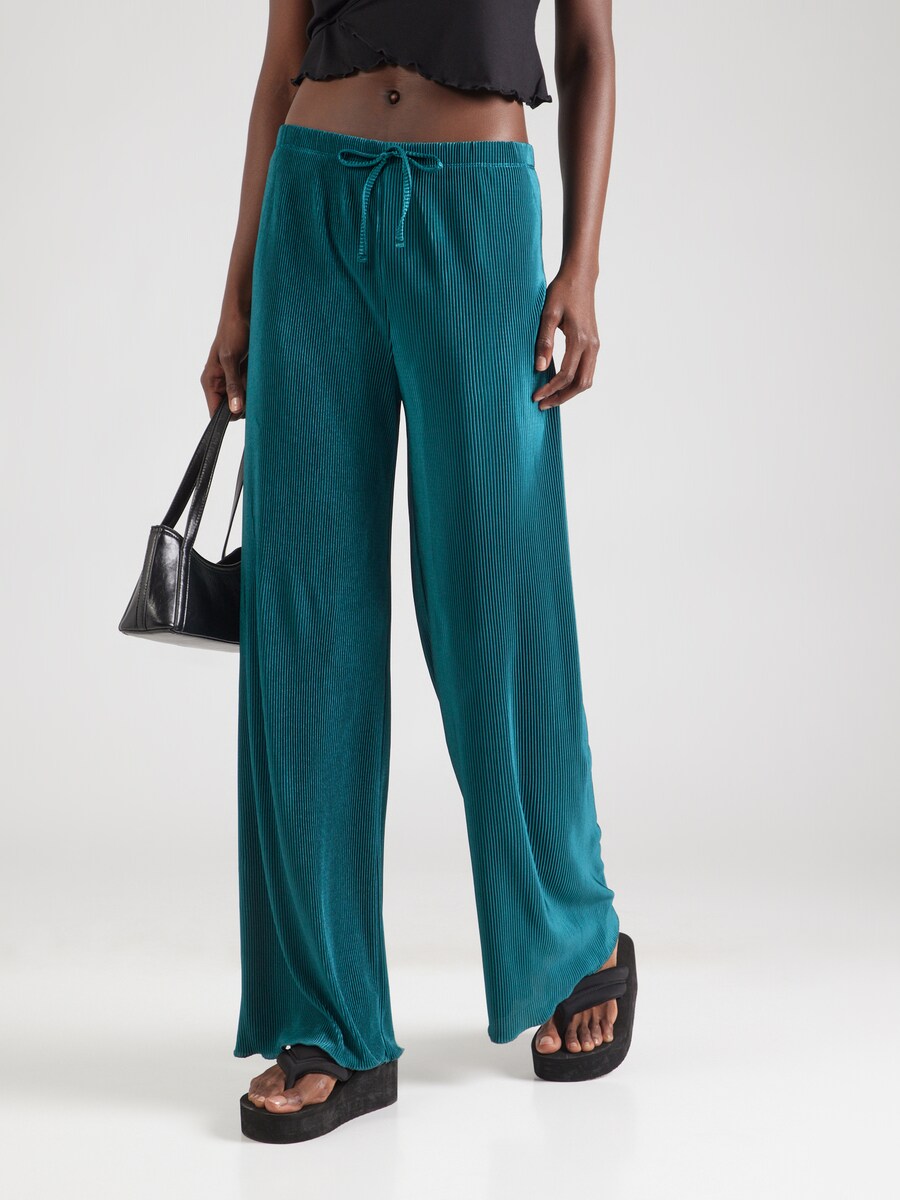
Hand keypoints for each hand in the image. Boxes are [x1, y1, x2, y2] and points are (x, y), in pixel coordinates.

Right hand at [201, 310, 249, 417]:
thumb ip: (233, 385)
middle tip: (254, 391)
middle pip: (231, 410)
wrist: (244, 313)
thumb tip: (235, 409)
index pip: (215, 412)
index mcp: (210, 382)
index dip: (228, 416)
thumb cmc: (232, 332)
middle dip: (244, 406)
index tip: (243, 411)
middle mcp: (220, 384)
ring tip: (257, 380)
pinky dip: (257, 389)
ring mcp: (233, 381)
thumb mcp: (231, 359)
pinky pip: (251, 391)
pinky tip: (262, 379)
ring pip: (243, 402)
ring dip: (253, 397)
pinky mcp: (244, 376)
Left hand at [532, 270, 599, 409]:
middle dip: (561, 397)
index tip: (534, 396)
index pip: (565, 375)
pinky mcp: (594, 344)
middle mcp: (591, 346)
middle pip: (580, 384)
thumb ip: (544, 341)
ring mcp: (595, 346)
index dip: (550, 389)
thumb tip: (539, 368)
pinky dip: (574, 382)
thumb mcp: (548, 314)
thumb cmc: (562, 292)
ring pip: (586, 380)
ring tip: (550, 398)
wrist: (580, 277)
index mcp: (579, 339)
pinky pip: (587, 371)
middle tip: (542, 404)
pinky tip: (559, 383)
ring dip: (569, 392)